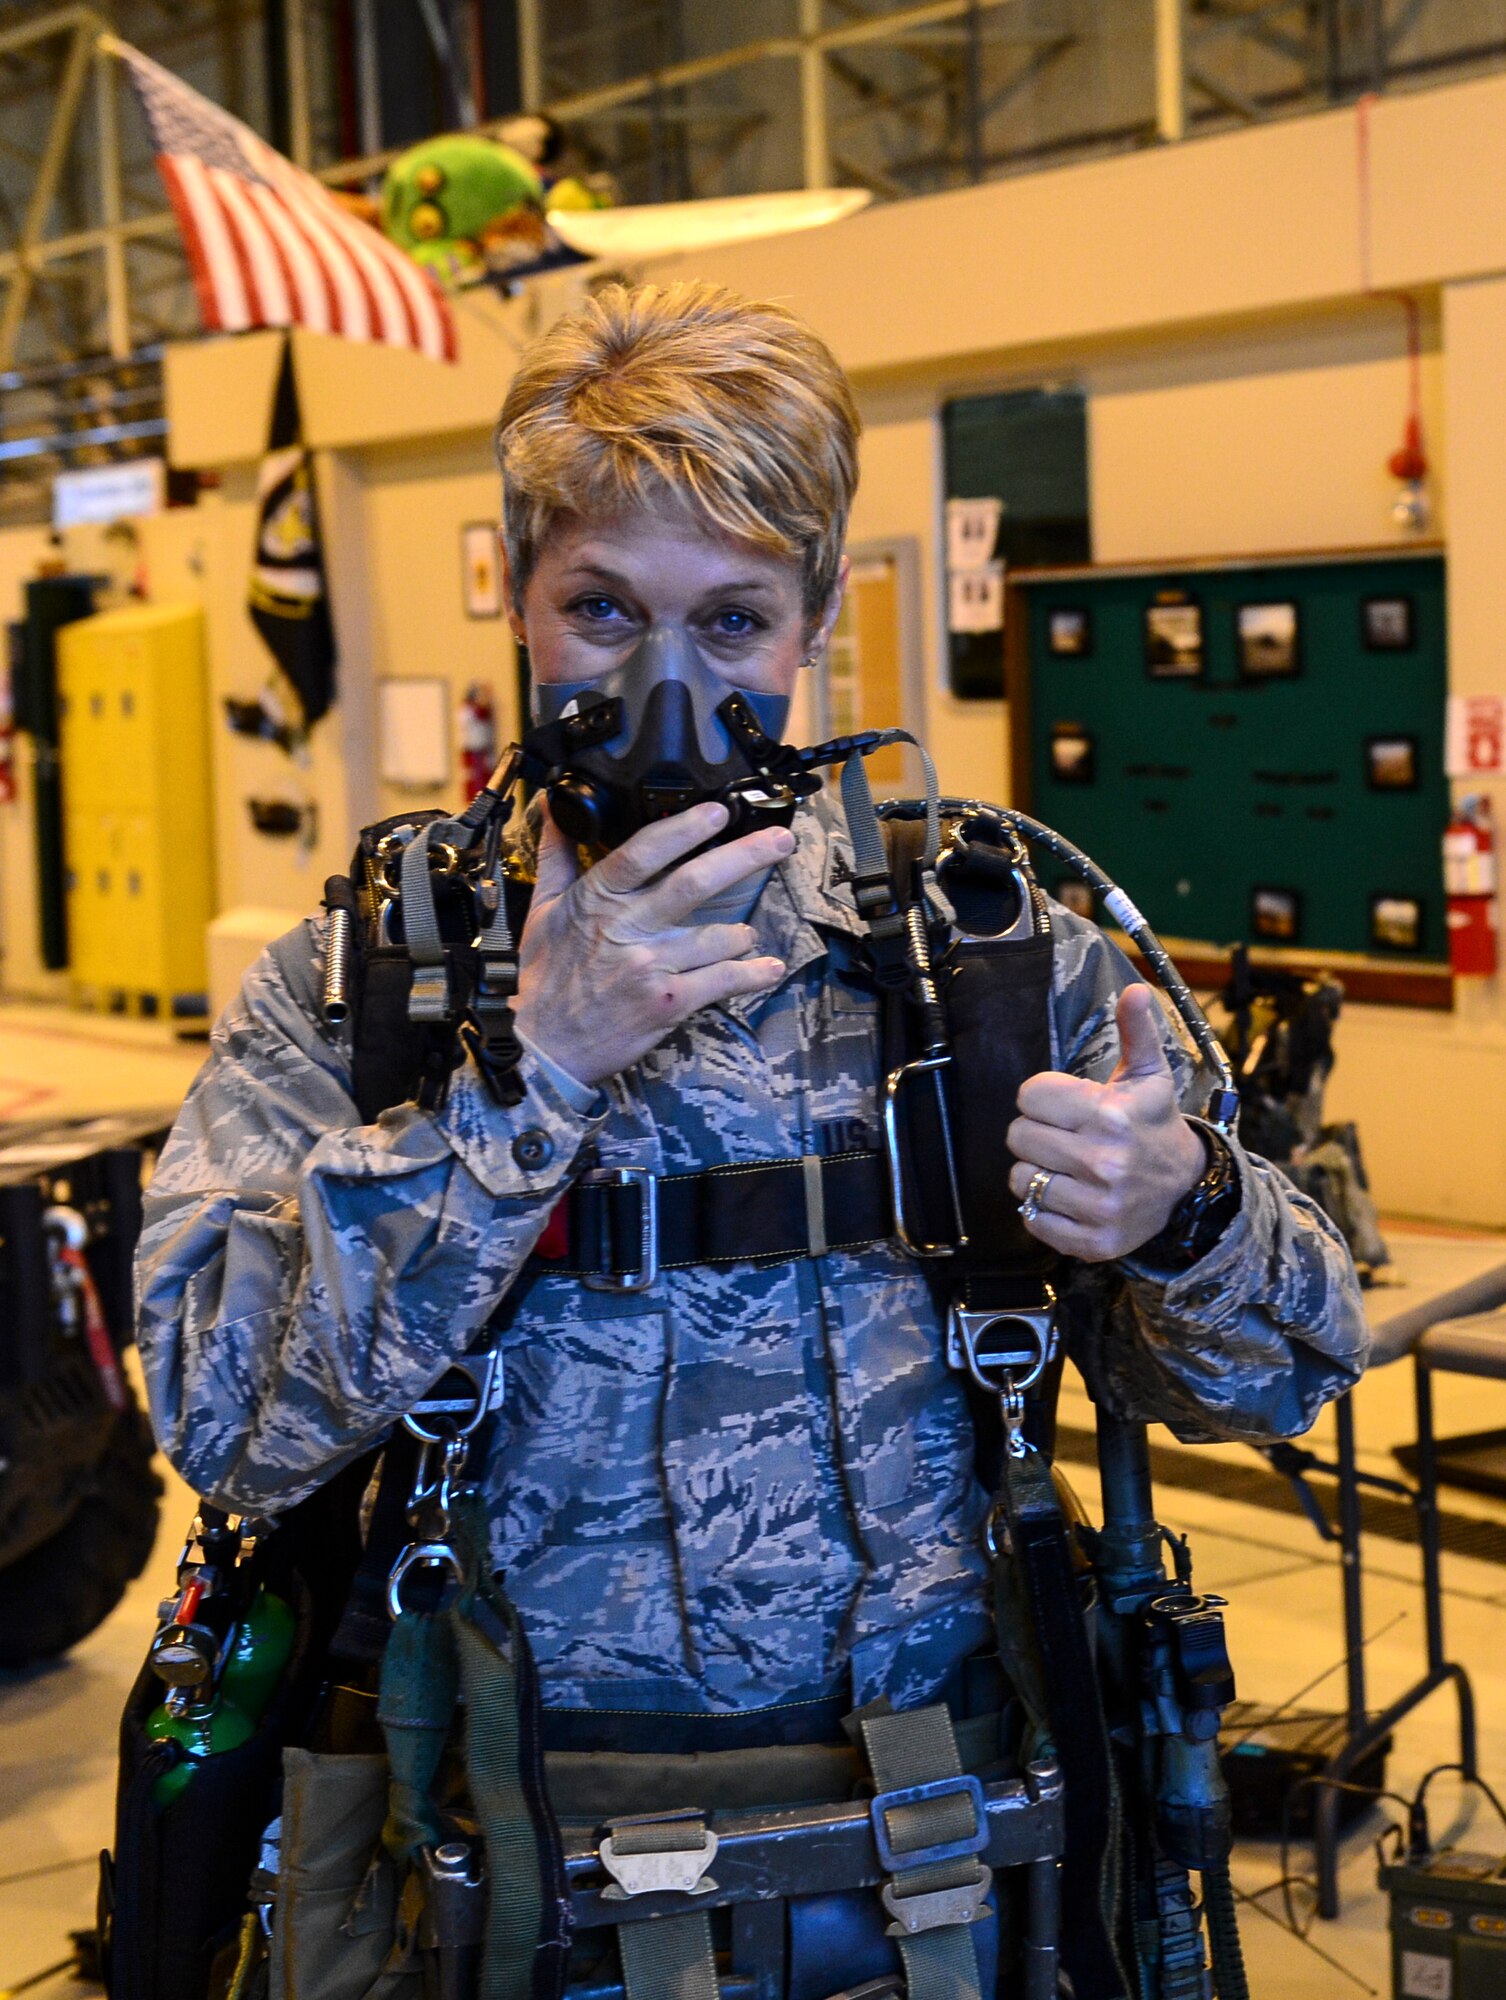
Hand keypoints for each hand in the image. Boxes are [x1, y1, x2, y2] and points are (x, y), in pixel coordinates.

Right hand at [513, 800, 790, 1087]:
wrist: (545, 1046)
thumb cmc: (546, 976)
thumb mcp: (541, 909)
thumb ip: (556, 855)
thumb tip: (554, 807)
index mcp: (597, 899)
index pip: (644, 851)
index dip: (685, 828)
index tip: (719, 811)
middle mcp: (627, 928)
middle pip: (694, 883)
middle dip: (745, 857)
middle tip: (782, 840)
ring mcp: (651, 967)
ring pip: (718, 936)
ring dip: (741, 933)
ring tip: (744, 935)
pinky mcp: (669, 1003)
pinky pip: (724, 980)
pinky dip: (753, 973)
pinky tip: (770, 968)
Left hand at [1005, 985, 1204, 1262]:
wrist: (1186, 1187)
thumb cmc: (1153, 1123)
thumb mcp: (1148, 1075)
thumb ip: (1137, 1030)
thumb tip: (1135, 988)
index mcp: (1110, 1115)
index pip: (1028, 1096)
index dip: (1041, 1097)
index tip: (1063, 1105)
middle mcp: (1104, 1161)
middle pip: (1018, 1137)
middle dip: (1036, 1132)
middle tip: (1063, 1136)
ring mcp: (1098, 1205)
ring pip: (1020, 1179)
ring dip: (1035, 1171)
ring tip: (1064, 1166)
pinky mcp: (1093, 1241)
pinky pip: (1034, 1219)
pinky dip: (1043, 1208)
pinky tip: (1068, 1195)